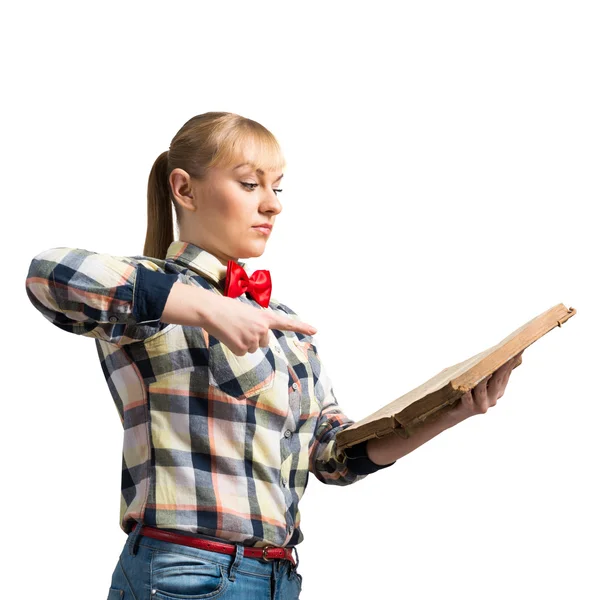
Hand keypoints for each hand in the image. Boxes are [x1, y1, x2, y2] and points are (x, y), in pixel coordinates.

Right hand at [199, 293, 316, 355]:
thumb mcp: (248, 311)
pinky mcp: (242, 348)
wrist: (212, 311)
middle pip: (264, 342)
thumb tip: (259, 337)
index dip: (301, 327)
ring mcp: (253, 339)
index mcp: (265, 317)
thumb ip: (258, 323)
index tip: (315, 331)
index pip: (287, 323)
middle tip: (240, 326)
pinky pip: (241, 352)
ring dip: (243, 341)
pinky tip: (228, 336)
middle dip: (254, 337)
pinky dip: (234, 346)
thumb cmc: (227, 308)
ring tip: (233, 329)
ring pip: (252, 348)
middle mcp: (263, 329)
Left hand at [447, 350, 523, 423]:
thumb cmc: (462, 390)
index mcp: (497, 391)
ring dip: (484, 378)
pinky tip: (466, 384)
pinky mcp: (468, 408)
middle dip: (502, 367)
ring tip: (486, 368)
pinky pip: (467, 397)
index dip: (511, 362)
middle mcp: (492, 399)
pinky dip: (467, 390)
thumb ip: (483, 370)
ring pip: (482, 388)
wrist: (450, 413)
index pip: (505, 374)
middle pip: (497, 380)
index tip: (518, 349)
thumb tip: (489, 352)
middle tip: (506, 354)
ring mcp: (481, 405)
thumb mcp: (474, 379)